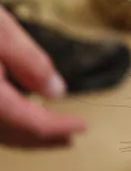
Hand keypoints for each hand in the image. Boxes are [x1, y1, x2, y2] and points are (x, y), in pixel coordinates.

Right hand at [0, 6, 85, 147]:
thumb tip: (57, 91)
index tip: (82, 127)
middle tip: (69, 138)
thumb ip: (31, 63)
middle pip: (10, 135)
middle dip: (42, 139)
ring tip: (48, 131)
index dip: (58, 128)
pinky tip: (16, 111)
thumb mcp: (0, 31)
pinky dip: (3, 122)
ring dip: (21, 134)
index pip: (31, 124)